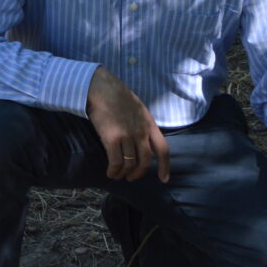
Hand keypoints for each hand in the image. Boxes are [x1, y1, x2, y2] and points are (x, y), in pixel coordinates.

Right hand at [85, 66, 169, 182]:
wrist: (101, 87)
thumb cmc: (116, 94)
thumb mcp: (138, 108)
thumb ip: (142, 124)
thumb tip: (142, 138)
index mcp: (149, 124)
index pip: (163, 149)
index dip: (165, 166)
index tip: (164, 179)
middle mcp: (141, 132)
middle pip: (145, 161)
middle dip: (139, 173)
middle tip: (131, 178)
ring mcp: (127, 135)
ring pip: (129, 164)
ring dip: (123, 173)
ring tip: (117, 175)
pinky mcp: (112, 138)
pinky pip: (116, 162)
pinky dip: (113, 170)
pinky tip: (110, 172)